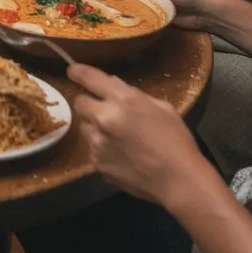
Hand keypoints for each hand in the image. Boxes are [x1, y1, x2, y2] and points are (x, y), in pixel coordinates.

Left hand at [68, 63, 206, 206]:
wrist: (180, 181)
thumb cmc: (177, 142)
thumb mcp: (162, 108)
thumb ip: (134, 94)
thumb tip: (112, 83)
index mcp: (123, 99)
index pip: (89, 77)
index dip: (77, 72)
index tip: (72, 71)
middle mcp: (104, 117)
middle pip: (79, 102)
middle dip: (89, 103)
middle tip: (103, 111)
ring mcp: (98, 141)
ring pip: (84, 125)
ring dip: (95, 126)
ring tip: (117, 137)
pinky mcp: (96, 161)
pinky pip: (91, 147)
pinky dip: (101, 147)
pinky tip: (121, 155)